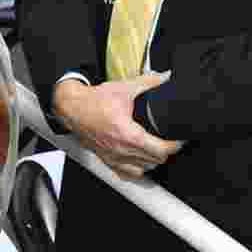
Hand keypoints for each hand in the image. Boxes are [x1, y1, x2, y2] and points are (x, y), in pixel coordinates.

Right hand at [54, 73, 183, 178]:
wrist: (73, 108)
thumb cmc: (94, 101)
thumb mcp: (124, 88)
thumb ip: (148, 83)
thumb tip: (165, 77)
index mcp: (128, 134)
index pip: (161, 150)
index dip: (175, 145)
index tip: (179, 138)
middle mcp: (121, 149)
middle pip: (156, 160)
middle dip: (166, 150)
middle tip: (169, 140)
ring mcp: (114, 157)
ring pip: (144, 169)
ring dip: (152, 160)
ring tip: (155, 148)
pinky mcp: (107, 160)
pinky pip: (128, 174)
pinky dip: (138, 168)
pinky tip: (139, 159)